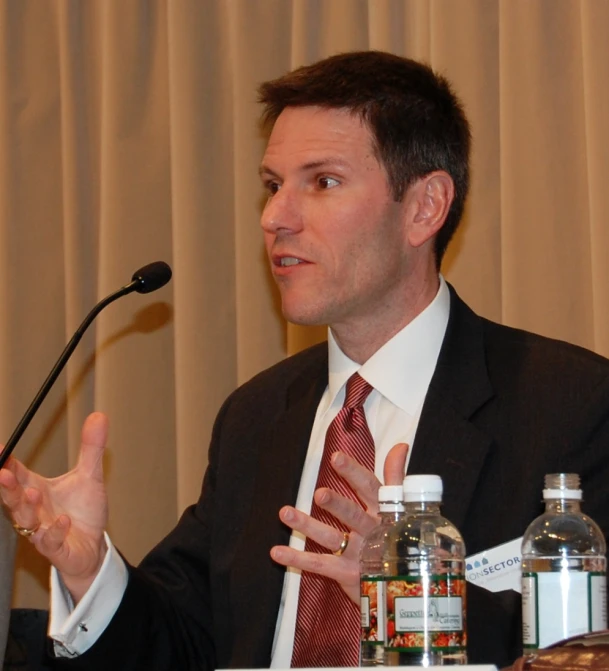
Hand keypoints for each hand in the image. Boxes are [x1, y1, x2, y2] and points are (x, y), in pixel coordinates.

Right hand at [0, 412, 108, 602]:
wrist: (92, 546)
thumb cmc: (82, 512)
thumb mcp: (89, 476)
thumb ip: (91, 448)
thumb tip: (99, 416)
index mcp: (37, 490)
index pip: (16, 474)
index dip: (5, 462)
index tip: (0, 447)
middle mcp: (35, 510)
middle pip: (13, 498)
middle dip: (7, 486)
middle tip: (3, 473)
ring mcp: (43, 531)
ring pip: (26, 520)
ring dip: (27, 507)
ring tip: (33, 493)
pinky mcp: (57, 549)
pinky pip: (50, 542)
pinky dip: (55, 531)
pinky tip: (62, 520)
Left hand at [270, 442, 407, 602]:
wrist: (408, 586)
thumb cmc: (401, 538)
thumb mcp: (401, 507)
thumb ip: (395, 476)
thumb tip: (400, 445)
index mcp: (385, 512)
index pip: (370, 488)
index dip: (353, 473)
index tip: (336, 457)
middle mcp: (372, 532)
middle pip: (352, 515)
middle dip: (336, 504)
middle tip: (319, 494)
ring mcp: (359, 554)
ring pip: (331, 538)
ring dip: (307, 526)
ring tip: (285, 513)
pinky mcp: (347, 574)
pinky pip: (319, 565)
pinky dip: (297, 559)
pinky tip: (276, 552)